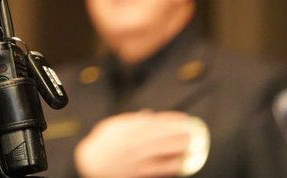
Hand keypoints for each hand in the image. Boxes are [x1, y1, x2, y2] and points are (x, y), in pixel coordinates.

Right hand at [73, 110, 193, 177]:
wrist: (91, 162)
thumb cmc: (103, 142)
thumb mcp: (114, 126)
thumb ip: (132, 120)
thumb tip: (148, 114)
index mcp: (128, 128)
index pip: (155, 122)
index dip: (171, 120)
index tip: (185, 119)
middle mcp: (133, 142)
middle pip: (161, 136)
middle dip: (179, 133)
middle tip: (194, 132)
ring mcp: (135, 158)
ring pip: (161, 153)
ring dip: (178, 149)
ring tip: (192, 146)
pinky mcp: (137, 172)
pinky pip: (157, 169)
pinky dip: (170, 167)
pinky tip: (182, 164)